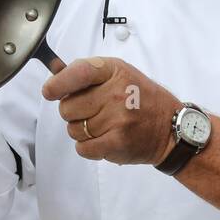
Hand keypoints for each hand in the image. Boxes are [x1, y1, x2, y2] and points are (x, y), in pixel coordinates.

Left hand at [42, 57, 179, 164]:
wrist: (170, 128)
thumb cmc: (141, 98)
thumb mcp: (119, 74)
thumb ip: (87, 74)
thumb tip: (54, 73)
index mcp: (115, 71)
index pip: (78, 73)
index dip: (58, 84)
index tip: (49, 91)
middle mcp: (116, 92)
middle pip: (67, 107)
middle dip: (73, 112)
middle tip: (92, 111)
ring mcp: (117, 118)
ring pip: (73, 129)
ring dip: (82, 130)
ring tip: (103, 125)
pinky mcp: (117, 142)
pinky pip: (82, 148)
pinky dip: (88, 147)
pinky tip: (104, 139)